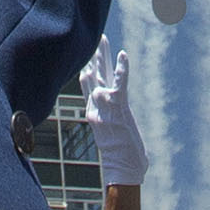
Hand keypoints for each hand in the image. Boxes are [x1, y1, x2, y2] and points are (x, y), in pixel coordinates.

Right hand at [78, 41, 147, 186]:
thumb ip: (110, 130)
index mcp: (94, 114)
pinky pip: (120, 82)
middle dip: (94, 58)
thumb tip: (115, 135)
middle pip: (93, 77)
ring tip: (103, 39)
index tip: (86, 61)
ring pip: (103, 75)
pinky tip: (123, 55)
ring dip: (103, 56)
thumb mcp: (111, 141)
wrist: (122, 170)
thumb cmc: (122, 161)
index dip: (88, 73)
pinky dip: (121, 68)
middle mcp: (96, 107)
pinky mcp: (119, 107)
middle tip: (95, 40)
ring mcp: (106, 106)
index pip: (89, 89)